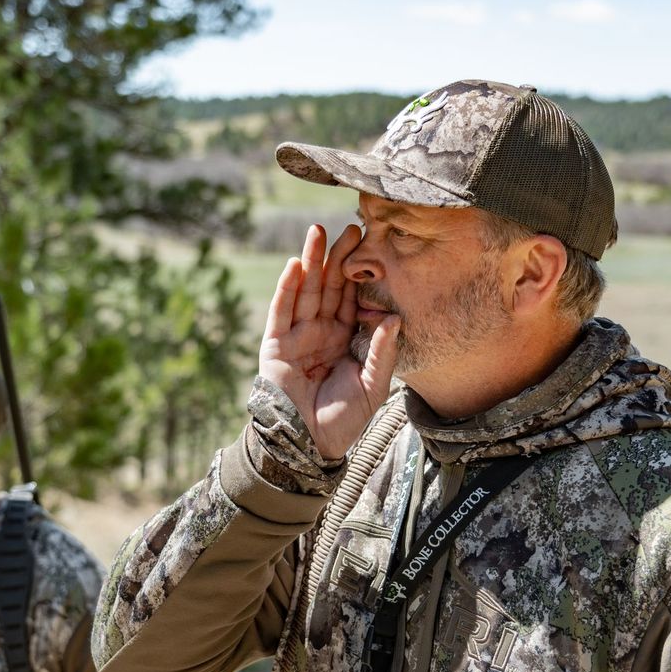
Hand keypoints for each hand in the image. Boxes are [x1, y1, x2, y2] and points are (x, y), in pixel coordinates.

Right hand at [259, 223, 399, 459]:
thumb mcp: (373, 385)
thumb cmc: (344, 420)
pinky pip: (282, 311)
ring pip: (305, 291)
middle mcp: (321, 332)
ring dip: (311, 261)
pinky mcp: (276, 345)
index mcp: (345, 339)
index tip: (370, 243)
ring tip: (318, 231)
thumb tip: (394, 317)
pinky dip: (287, 287)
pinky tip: (295, 264)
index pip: (351, 298)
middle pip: (329, 287)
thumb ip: (383, 352)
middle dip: (338, 257)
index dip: (359, 272)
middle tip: (352, 227)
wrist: (311, 444)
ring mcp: (297, 336)